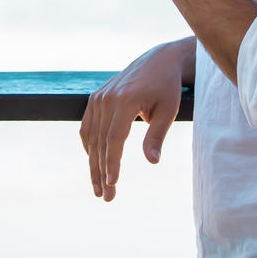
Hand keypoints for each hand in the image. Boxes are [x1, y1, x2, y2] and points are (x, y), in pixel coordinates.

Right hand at [79, 41, 187, 201]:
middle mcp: (107, 98)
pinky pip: (87, 127)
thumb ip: (157, 135)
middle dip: (101, 171)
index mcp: (125, 100)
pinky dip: (89, 146)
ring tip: (99, 188)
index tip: (112, 183)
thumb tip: (152, 161)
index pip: (114, 138)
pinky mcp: (96, 98)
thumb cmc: (166, 87)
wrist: (157, 60)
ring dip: (93, 163)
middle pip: (100, 142)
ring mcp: (98, 98)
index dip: (112, 163)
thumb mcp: (168, 111)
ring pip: (91, 137)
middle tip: (106, 197)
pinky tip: (94, 163)